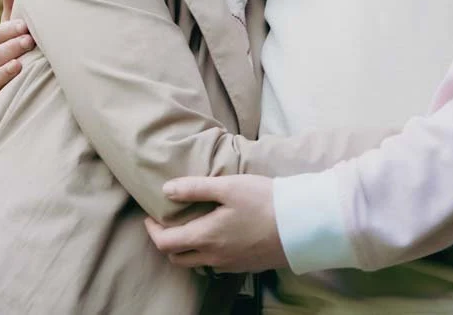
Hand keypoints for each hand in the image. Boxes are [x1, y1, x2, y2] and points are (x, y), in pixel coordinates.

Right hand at [0, 0, 31, 102]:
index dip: (5, 31)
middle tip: (29, 41)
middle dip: (8, 48)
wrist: (24, 83)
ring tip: (20, 64)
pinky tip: (9, 89)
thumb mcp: (15, 28)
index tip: (24, 26)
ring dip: (4, 69)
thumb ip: (12, 5)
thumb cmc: (19, 48)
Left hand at [144, 175, 287, 273]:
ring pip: (197, 264)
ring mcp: (230, 265)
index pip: (165, 243)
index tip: (151, 217)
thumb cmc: (264, 201)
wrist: (301, 225)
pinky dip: (207, 253)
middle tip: (167, 223)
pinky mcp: (245, 266)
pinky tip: (216, 235)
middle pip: (177, 259)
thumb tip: (166, 191)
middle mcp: (214, 257)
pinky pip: (216, 264)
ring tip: (191, 227)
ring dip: (186, 249)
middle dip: (167, 242)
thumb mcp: (228, 187)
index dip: (152, 231)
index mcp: (205, 237)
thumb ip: (194, 188)